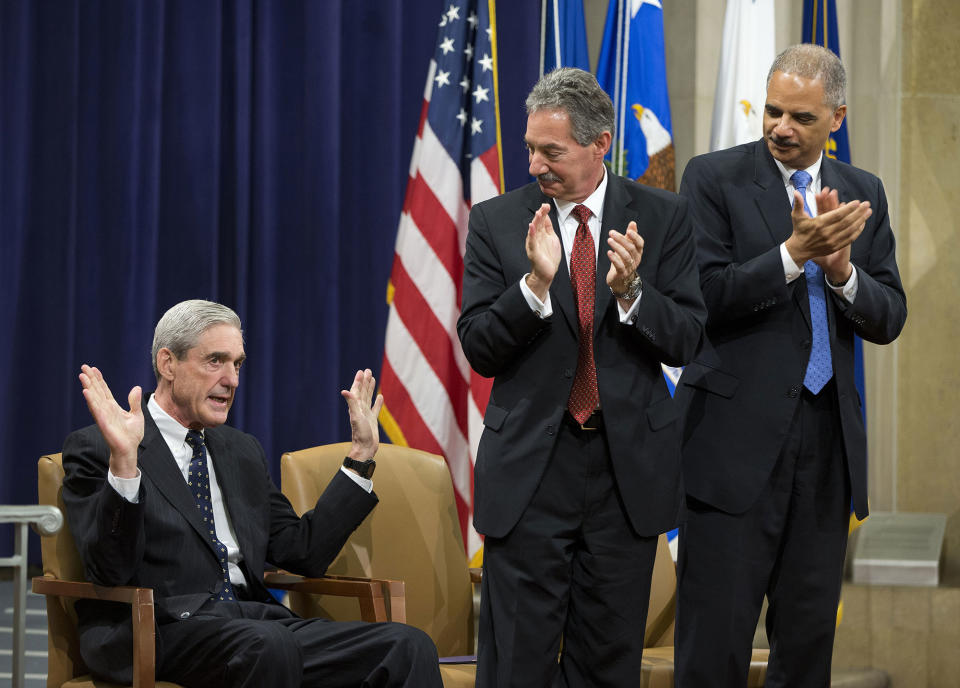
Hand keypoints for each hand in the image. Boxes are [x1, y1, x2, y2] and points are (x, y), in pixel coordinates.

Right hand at [78, 364, 142, 478]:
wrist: (129, 450)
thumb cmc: (131, 435)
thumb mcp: (136, 415)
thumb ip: (134, 402)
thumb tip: (136, 388)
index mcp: (113, 407)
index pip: (104, 390)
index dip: (99, 379)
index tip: (93, 369)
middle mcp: (106, 409)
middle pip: (96, 391)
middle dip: (90, 379)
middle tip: (83, 367)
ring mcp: (103, 415)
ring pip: (94, 398)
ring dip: (88, 386)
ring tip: (82, 375)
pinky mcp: (103, 422)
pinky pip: (96, 409)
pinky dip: (91, 400)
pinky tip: (86, 391)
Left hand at [340, 369, 383, 460]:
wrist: (365, 448)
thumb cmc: (360, 434)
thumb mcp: (356, 417)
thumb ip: (352, 404)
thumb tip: (344, 391)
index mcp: (356, 407)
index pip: (357, 391)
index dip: (358, 381)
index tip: (361, 371)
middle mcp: (360, 409)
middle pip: (363, 392)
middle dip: (365, 381)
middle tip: (368, 370)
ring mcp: (366, 414)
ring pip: (369, 398)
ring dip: (370, 388)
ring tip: (373, 379)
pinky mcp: (372, 420)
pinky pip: (376, 408)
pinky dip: (378, 402)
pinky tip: (381, 396)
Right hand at [524, 203, 560, 300]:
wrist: (547, 272)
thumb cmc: (549, 257)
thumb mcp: (552, 239)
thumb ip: (549, 228)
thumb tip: (547, 216)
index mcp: (541, 234)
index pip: (542, 221)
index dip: (544, 213)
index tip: (546, 205)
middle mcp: (536, 237)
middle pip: (538, 224)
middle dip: (541, 214)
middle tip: (544, 206)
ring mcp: (534, 244)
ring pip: (534, 230)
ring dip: (536, 221)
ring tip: (538, 213)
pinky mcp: (533, 251)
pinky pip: (532, 241)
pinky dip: (532, 233)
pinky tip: (532, 226)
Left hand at [606, 221, 644, 303]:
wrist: (620, 279)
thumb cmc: (623, 260)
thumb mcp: (627, 247)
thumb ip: (630, 236)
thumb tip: (633, 223)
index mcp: (638, 252)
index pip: (640, 243)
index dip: (635, 237)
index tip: (628, 230)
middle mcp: (636, 259)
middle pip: (631, 248)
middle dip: (621, 239)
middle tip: (612, 233)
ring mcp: (629, 267)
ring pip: (625, 256)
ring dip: (617, 247)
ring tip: (609, 240)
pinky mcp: (622, 273)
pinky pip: (619, 265)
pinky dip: (614, 258)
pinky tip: (609, 252)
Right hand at [784, 187, 869, 269]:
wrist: (799, 250)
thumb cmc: (799, 231)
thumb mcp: (797, 216)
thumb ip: (798, 204)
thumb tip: (796, 192)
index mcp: (818, 224)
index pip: (837, 215)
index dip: (848, 208)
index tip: (857, 202)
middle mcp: (826, 233)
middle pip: (847, 221)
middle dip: (858, 212)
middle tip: (867, 204)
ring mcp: (832, 241)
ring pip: (850, 229)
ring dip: (861, 220)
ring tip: (868, 212)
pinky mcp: (835, 247)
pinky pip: (849, 238)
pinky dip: (857, 231)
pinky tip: (862, 223)